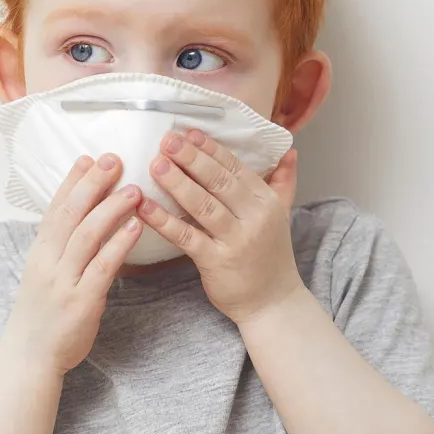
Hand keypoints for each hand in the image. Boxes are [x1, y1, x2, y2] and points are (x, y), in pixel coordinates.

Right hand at [0, 153, 147, 371]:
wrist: (29, 356)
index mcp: (39, 254)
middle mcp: (47, 262)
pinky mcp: (81, 301)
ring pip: (87, 235)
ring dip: (111, 208)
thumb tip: (83, 224)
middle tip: (114, 159)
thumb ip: (60, 251)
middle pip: (70, 214)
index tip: (88, 158)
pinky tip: (135, 226)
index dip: (71, 181)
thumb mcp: (43, 276)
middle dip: (92, 183)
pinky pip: (102, 266)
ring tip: (134, 189)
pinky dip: (118, 243)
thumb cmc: (41, 317)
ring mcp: (63, 281)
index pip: (55, 208)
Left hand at [136, 130, 310, 324]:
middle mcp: (254, 217)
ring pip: (202, 205)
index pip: (236, 167)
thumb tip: (289, 151)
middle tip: (167, 140)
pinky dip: (164, 220)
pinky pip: (186, 237)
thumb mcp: (282, 215)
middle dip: (192, 158)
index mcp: (266, 201)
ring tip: (155, 164)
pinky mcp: (215, 261)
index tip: (189, 132)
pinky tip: (144, 207)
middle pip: (219, 181)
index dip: (211, 149)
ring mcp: (235, 240)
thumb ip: (283, 182)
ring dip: (177, 183)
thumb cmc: (270, 256)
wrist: (273, 302)